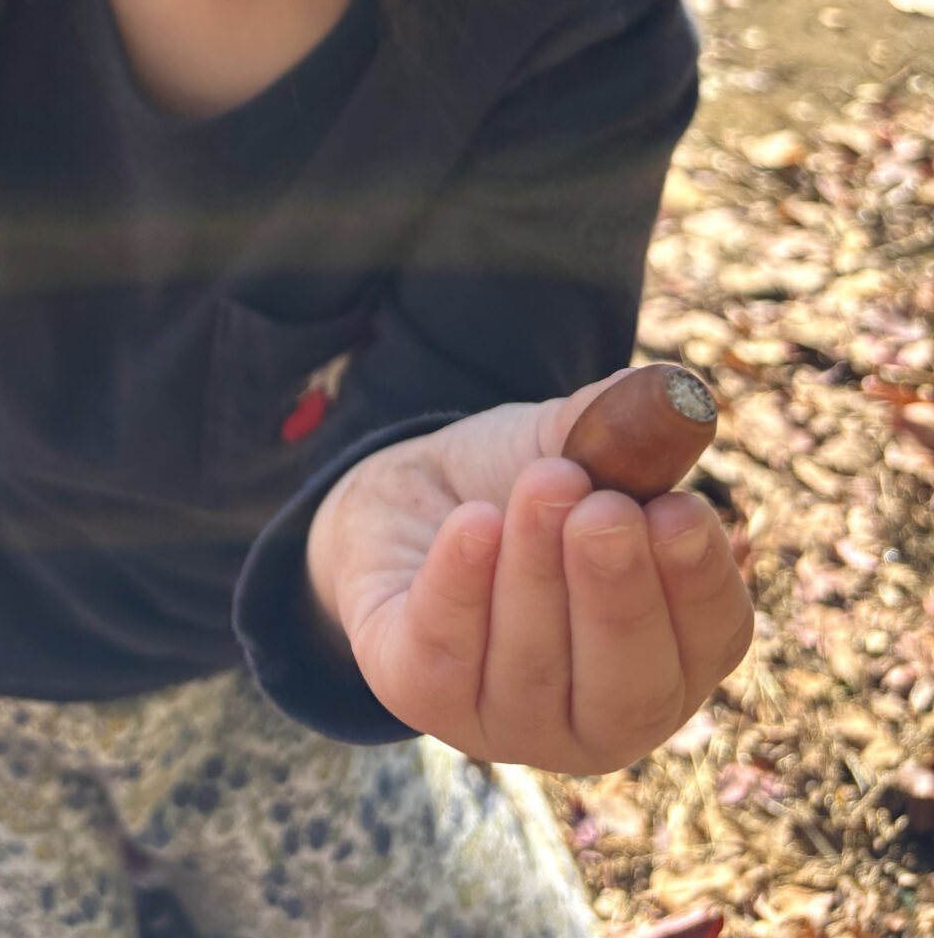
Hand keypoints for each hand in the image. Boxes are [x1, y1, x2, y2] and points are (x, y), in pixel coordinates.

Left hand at [304, 366, 753, 773]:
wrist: (405, 503)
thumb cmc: (514, 487)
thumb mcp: (572, 444)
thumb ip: (623, 423)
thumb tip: (679, 393)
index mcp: (668, 659)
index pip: (711, 643)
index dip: (700, 583)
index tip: (679, 508)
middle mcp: (598, 717)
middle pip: (629, 688)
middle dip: (618, 594)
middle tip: (603, 508)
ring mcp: (508, 722)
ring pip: (533, 669)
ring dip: (536, 569)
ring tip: (541, 481)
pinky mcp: (422, 696)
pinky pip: (444, 655)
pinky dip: (460, 585)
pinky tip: (473, 522)